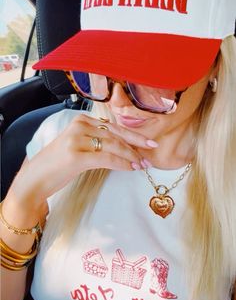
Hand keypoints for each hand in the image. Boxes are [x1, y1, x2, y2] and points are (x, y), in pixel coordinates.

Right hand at [8, 114, 157, 210]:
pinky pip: (106, 158)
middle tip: (152, 149)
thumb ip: (96, 140)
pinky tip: (131, 168)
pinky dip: (122, 163)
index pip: (113, 126)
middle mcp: (79, 126)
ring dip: (131, 155)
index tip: (147, 142)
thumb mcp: (78, 145)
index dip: (132, 135)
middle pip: (115, 133)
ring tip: (143, 164)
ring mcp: (77, 140)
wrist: (35, 179)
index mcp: (81, 121)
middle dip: (136, 142)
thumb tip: (122, 144)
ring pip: (113, 145)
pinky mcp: (76, 156)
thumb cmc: (58, 164)